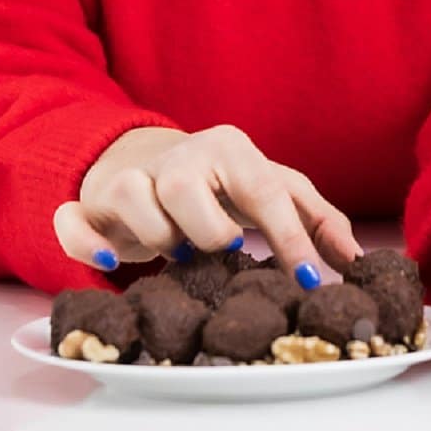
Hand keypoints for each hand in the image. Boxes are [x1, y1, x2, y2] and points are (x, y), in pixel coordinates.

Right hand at [53, 123, 361, 286]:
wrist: (150, 162)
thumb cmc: (224, 185)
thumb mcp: (272, 191)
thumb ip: (316, 220)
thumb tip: (358, 261)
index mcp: (229, 148)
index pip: (263, 190)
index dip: (289, 238)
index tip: (309, 282)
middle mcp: (176, 155)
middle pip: (187, 186)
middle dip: (208, 229)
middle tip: (221, 249)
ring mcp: (128, 179)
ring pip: (133, 198)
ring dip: (157, 237)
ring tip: (177, 253)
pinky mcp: (90, 206)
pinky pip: (73, 221)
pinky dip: (85, 242)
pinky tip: (109, 261)